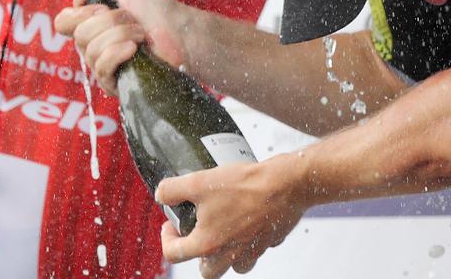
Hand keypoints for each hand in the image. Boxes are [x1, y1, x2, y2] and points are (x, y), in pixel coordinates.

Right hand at [53, 0, 192, 94]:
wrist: (182, 32)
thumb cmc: (159, 11)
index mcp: (93, 24)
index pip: (63, 23)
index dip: (76, 15)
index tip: (100, 8)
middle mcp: (94, 46)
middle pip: (80, 35)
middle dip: (109, 22)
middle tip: (132, 19)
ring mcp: (103, 66)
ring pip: (92, 50)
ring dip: (120, 35)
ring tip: (141, 34)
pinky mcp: (115, 84)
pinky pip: (102, 68)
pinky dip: (118, 53)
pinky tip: (134, 48)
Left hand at [155, 156, 308, 277]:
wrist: (288, 184)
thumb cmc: (248, 185)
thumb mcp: (200, 181)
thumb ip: (173, 189)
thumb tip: (162, 194)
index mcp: (208, 244)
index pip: (174, 255)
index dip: (166, 238)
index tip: (170, 224)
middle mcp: (230, 254)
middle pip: (207, 272)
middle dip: (198, 255)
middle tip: (198, 233)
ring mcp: (252, 250)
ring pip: (235, 266)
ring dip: (226, 254)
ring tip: (224, 230)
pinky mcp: (270, 240)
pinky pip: (257, 249)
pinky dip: (250, 240)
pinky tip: (249, 219)